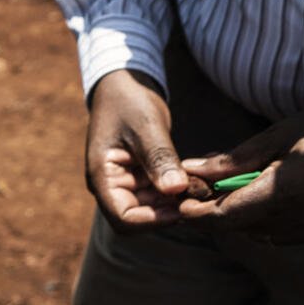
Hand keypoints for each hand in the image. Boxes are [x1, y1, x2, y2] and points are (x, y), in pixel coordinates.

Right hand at [86, 69, 187, 229]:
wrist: (122, 84)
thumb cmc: (128, 101)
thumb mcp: (146, 126)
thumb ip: (159, 158)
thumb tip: (176, 190)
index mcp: (102, 177)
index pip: (123, 217)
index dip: (152, 220)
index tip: (182, 208)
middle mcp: (111, 186)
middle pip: (137, 218)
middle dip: (166, 213)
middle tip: (198, 197)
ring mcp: (125, 183)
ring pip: (150, 209)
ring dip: (174, 203)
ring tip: (201, 186)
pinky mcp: (138, 177)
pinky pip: (156, 194)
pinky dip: (176, 191)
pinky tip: (196, 179)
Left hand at [179, 107, 303, 243]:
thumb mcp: (288, 133)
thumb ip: (238, 157)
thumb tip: (193, 169)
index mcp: (282, 193)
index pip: (221, 218)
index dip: (194, 215)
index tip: (181, 201)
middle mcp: (295, 220)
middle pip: (235, 227)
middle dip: (212, 211)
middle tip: (202, 186)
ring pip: (256, 232)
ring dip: (239, 214)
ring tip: (235, 184)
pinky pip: (280, 233)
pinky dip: (264, 218)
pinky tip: (267, 192)